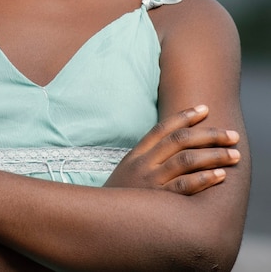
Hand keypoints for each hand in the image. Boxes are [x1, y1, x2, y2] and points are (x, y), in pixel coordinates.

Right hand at [105, 105, 239, 194]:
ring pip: (186, 160)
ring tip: (234, 154)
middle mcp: (144, 164)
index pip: (163, 128)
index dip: (184, 117)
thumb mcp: (127, 172)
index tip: (204, 109)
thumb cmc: (120, 199)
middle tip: (232, 135)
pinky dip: (204, 179)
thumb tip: (173, 147)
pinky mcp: (158, 202)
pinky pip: (184, 187)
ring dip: (213, 155)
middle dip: (209, 135)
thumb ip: (147, 158)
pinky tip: (221, 175)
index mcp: (137, 155)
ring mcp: (150, 182)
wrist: (99, 223)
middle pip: (180, 140)